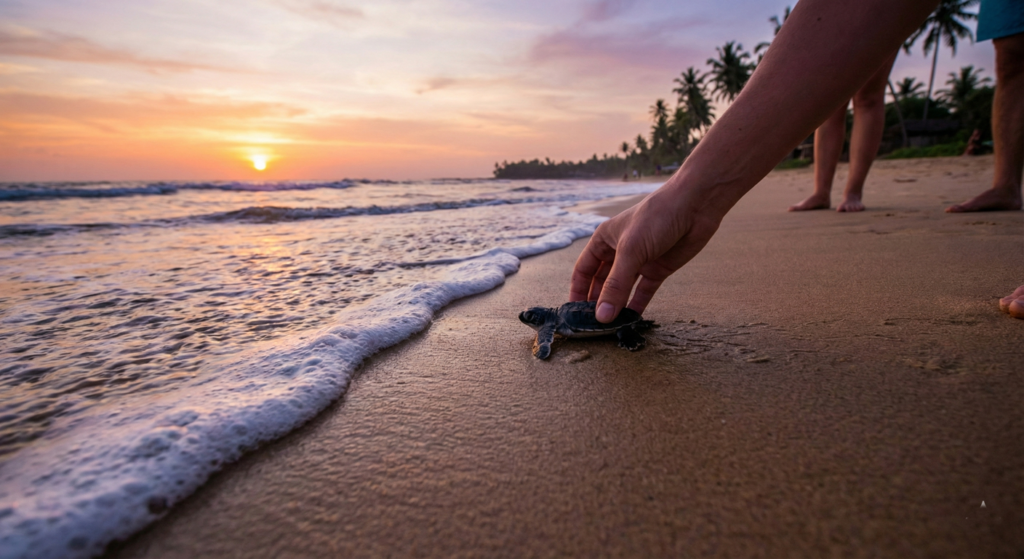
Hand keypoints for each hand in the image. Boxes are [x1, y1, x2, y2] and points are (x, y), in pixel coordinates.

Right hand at [569, 182, 724, 321]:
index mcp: (605, 240)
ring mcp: (640, 261)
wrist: (696, 205)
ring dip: (616, 306)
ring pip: (622, 289)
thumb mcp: (631, 251)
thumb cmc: (657, 217)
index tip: (574, 313)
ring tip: (610, 328)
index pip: (584, 270)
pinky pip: (643, 291)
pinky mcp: (658, 269)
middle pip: (601, 282)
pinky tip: (631, 320)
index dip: (578, 290)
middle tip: (592, 326)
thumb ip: (616, 285)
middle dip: (597, 303)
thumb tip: (602, 316)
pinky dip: (637, 305)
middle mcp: (619, 251)